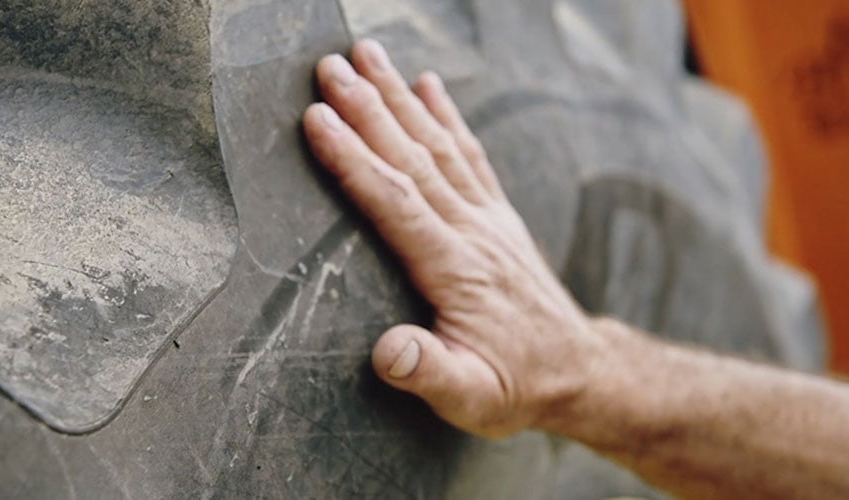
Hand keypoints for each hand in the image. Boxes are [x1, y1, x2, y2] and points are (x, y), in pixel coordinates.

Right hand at [303, 40, 603, 437]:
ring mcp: (489, 219)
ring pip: (439, 146)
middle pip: (413, 158)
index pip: (397, 202)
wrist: (578, 373)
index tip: (318, 119)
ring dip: (401, 99)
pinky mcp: (499, 217)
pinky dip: (448, 118)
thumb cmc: (517, 387)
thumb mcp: (471, 399)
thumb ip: (429, 374)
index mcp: (455, 270)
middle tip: (330, 67)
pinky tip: (430, 87)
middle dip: (369, 109)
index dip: (354, 159)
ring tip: (370, 56)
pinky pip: (471, 156)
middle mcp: (473, 232)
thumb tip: (388, 351)